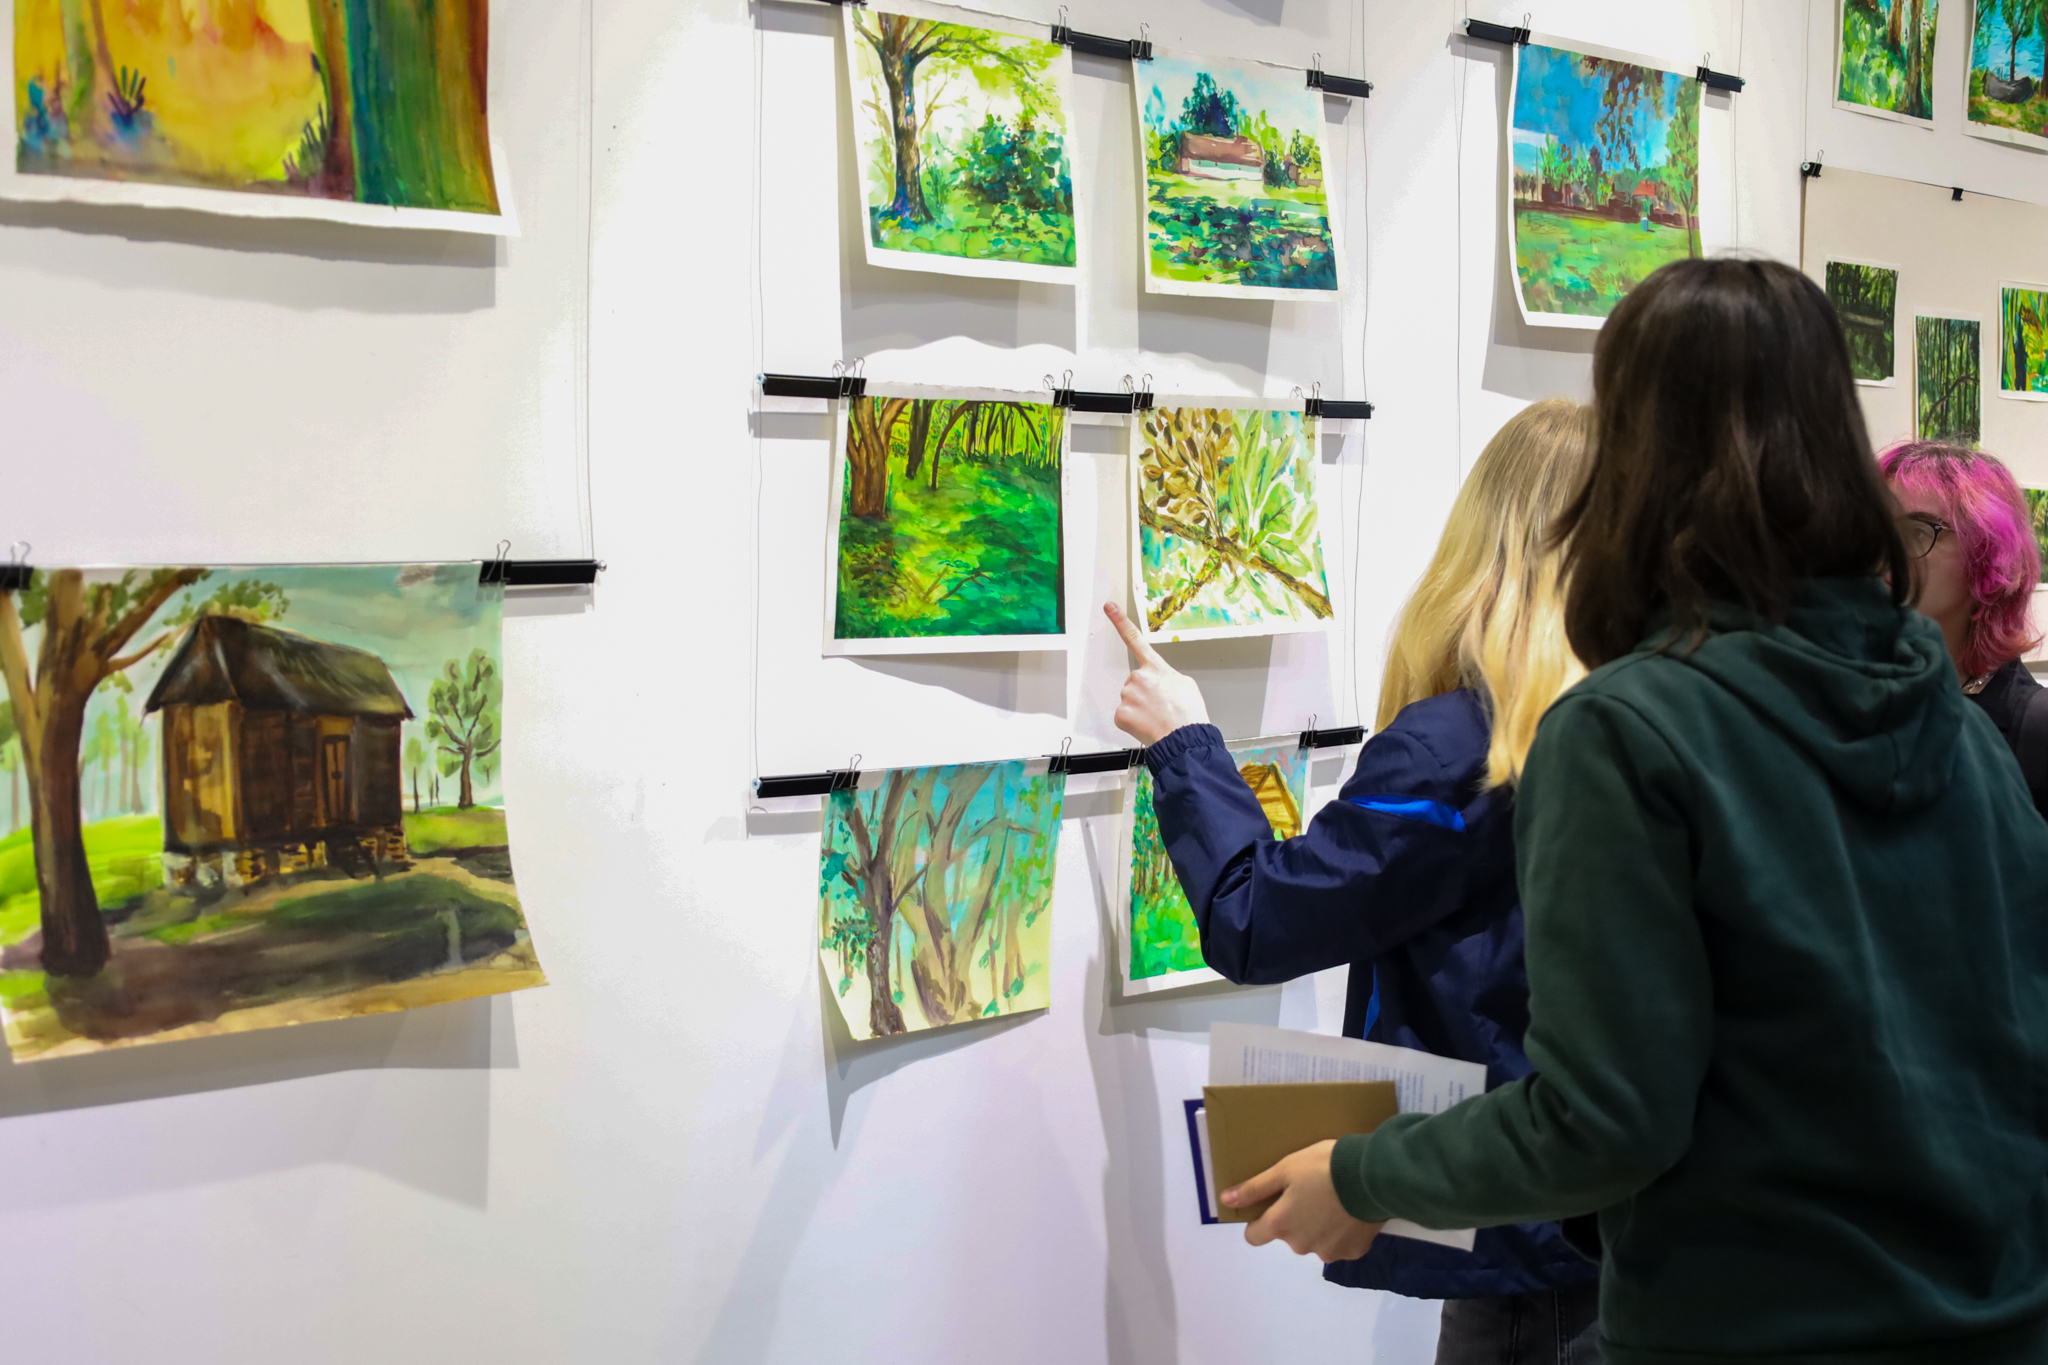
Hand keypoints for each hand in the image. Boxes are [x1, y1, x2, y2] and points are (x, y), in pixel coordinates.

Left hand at [1104, 601, 1208, 744]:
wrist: (1184, 737)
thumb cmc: (1188, 713)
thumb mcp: (1186, 684)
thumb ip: (1168, 677)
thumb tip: (1162, 684)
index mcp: (1155, 667)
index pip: (1135, 638)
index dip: (1120, 621)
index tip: (1109, 607)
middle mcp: (1138, 677)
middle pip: (1135, 682)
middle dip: (1144, 693)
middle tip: (1160, 706)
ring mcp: (1127, 695)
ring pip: (1129, 699)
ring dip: (1140, 708)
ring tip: (1157, 717)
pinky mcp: (1120, 713)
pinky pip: (1124, 716)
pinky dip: (1133, 722)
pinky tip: (1147, 725)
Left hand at [1225, 1139, 1383, 1263]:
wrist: (1372, 1176)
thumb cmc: (1323, 1168)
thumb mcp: (1285, 1169)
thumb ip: (1255, 1188)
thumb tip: (1226, 1199)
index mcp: (1282, 1225)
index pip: (1254, 1236)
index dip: (1258, 1221)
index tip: (1270, 1205)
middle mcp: (1302, 1246)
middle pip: (1288, 1236)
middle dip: (1293, 1219)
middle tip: (1308, 1192)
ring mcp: (1329, 1252)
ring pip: (1313, 1241)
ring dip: (1317, 1226)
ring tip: (1332, 1199)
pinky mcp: (1353, 1252)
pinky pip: (1338, 1244)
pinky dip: (1340, 1232)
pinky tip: (1348, 1211)